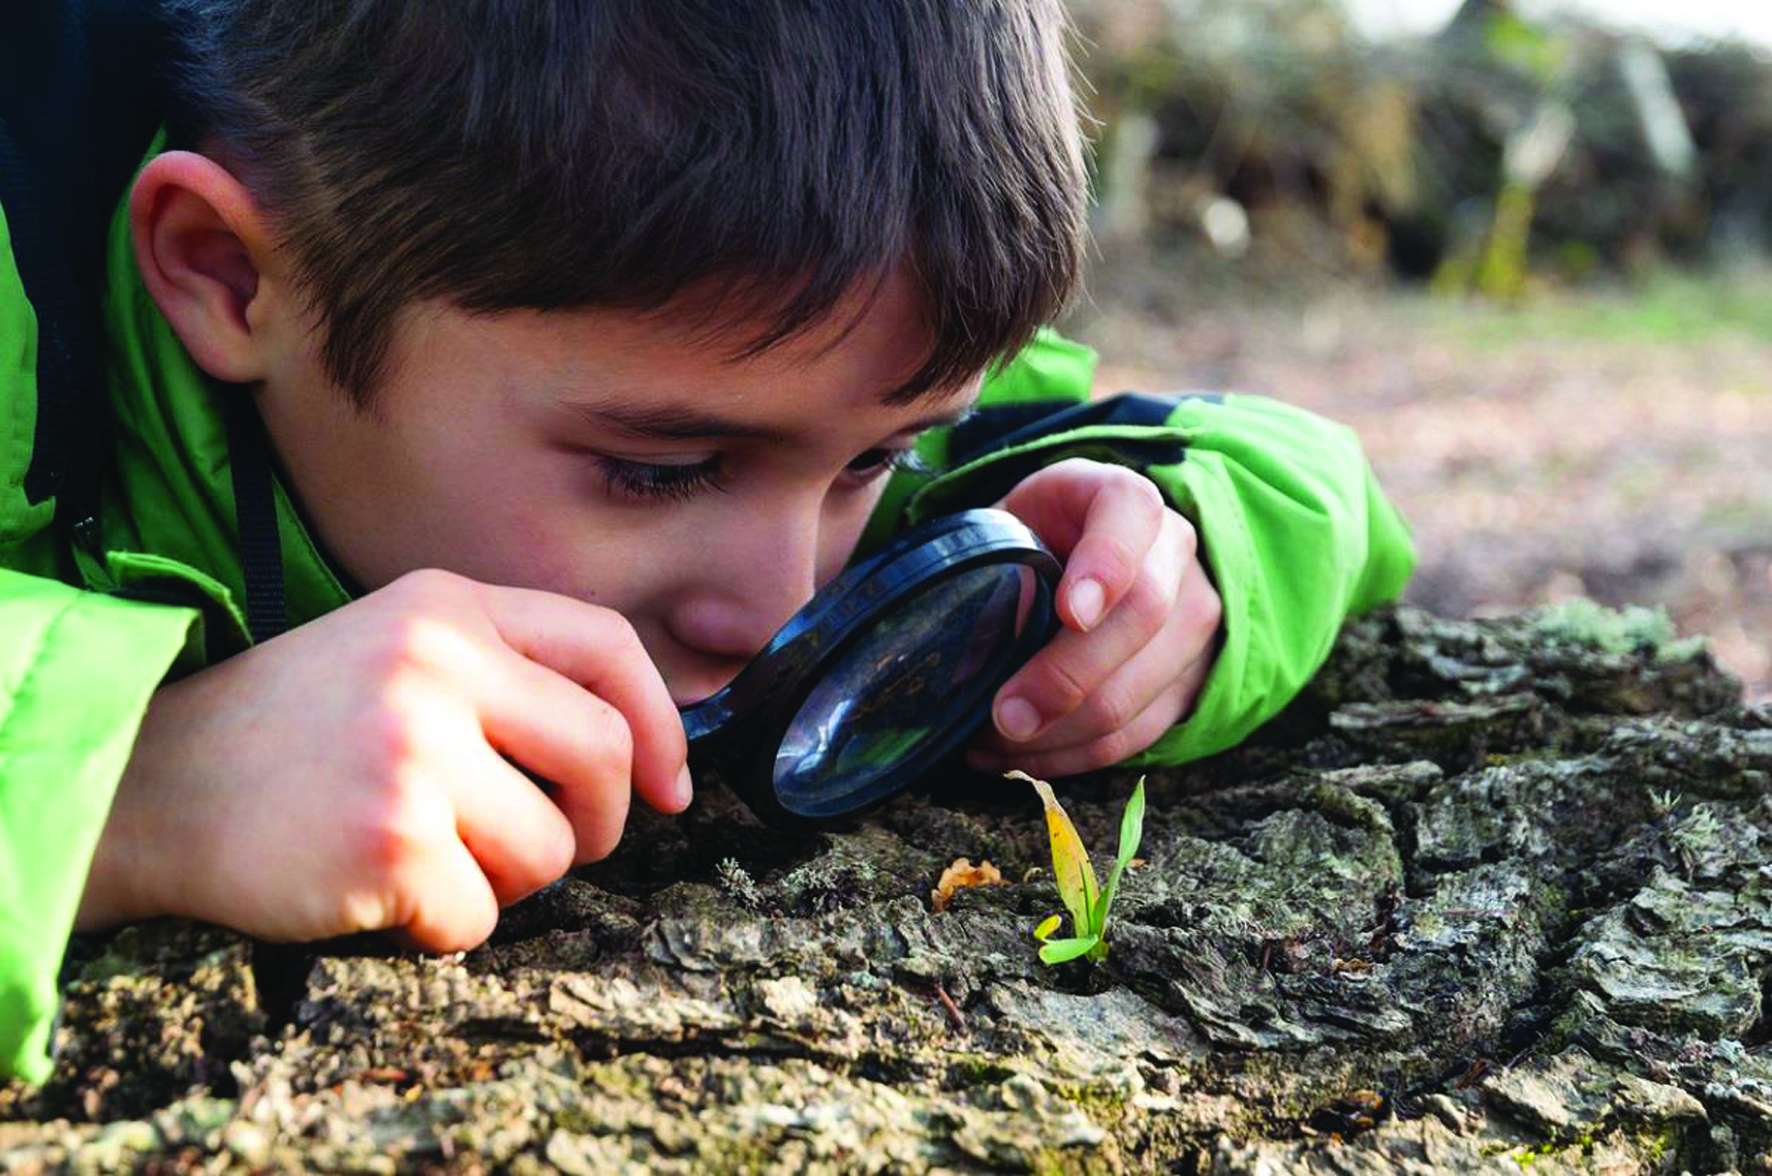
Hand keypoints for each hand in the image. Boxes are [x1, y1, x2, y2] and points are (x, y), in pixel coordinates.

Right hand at [77, 569, 688, 951]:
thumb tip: (641, 757)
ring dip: (507, 880)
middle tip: (557, 846)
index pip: (607, 646)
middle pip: (602, 756)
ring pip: (549, 851)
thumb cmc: (291, 731)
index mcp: (448, 606)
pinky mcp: (391, 840)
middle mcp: (438, 665)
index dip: (660, 724)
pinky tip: (380, 890)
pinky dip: (442, 926)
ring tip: (431, 858)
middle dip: (597, 821)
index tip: (669, 788)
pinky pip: (480, 917)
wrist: (149, 783)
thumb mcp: (396, 651)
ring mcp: (414, 751)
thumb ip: (506, 676)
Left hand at [969, 459, 1221, 777]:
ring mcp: (1193, 617)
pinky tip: (1018, 758)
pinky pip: (1137, 734)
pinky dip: (1072, 756)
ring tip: (991, 744)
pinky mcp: (1191, 680)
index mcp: (1123, 498)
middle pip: (1142, 615)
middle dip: (1067, 676)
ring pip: (1140, 688)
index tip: (1068, 613)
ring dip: (1060, 732)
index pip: (1131, 512)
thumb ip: (988, 563)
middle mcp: (1174, 550)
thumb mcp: (1005, 524)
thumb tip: (952, 647)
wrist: (1083, 556)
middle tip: (1004, 715)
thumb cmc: (1030, 540)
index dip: (1105, 564)